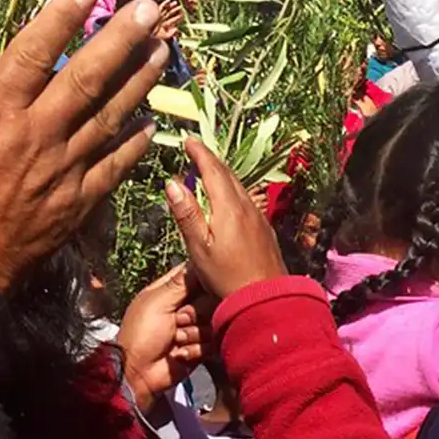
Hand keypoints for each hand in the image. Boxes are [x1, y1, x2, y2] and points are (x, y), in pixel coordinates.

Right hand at [0, 0, 167, 291]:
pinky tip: (152, 123)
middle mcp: (36, 134)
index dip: (61, 17)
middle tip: (148, 11)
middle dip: (120, 40)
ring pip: (110, 116)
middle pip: (86, 77)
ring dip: (140, 82)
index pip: (34, 52)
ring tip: (162, 52)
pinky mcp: (76, 202)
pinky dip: (135, 143)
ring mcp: (61, 168)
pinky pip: (114, 166)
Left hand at [118, 264, 212, 414]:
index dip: (203, 279)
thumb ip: (182, 281)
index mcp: (172, 289)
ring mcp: (194, 326)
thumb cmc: (141, 333)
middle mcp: (186, 305)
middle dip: (196, 312)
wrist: (138, 374)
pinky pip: (213, 342)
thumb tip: (202, 259)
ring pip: (214, 321)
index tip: (199, 289)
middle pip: (212, 297)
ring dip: (194, 333)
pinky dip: (195, 349)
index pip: (198, 272)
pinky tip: (180, 353)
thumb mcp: (158, 301)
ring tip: (176, 340)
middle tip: (178, 320)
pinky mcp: (201, 346)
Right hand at [155, 0, 185, 41]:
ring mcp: (159, 15)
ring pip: (166, 9)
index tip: (183, 14)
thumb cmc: (155, 36)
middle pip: (170, 13)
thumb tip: (177, 29)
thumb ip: (171, 33)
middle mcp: (163, 19)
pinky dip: (165, 3)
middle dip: (176, 10)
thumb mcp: (165, 36)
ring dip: (171, 6)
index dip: (179, 17)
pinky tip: (169, 0)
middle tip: (181, 7)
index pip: (173, 20)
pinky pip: (160, 6)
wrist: (147, 33)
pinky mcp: (155, 12)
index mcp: (165, 25)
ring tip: (176, 3)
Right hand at [166, 138, 286, 299]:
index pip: (213, 171)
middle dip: (210, 160)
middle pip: (227, 175)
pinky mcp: (264, 227)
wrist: (265, 297)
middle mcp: (247, 206)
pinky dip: (232, 188)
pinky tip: (228, 197)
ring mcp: (258, 216)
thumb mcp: (199, 247)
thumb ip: (187, 214)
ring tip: (208, 169)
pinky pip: (247, 197)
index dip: (200, 153)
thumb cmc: (227, 276)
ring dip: (222, 173)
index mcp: (228, 207)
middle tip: (195, 151)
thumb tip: (172, 183)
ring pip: (239, 186)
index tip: (189, 141)